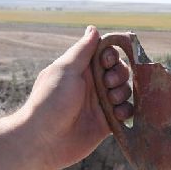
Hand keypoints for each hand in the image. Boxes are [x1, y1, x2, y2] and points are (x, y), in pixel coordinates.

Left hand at [23, 26, 132, 169]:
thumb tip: (93, 28)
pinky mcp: (108, 122)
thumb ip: (82, 50)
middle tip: (107, 85)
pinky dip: (126, 111)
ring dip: (123, 93)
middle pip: (120, 72)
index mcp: (82, 70)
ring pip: (126, 91)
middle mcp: (93, 85)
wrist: (44, 141)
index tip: (106, 62)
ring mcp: (101, 104)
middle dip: (120, 75)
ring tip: (111, 101)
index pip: (106, 55)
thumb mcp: (65, 70)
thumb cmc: (50, 102)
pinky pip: (126, 112)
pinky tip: (116, 115)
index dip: (112, 56)